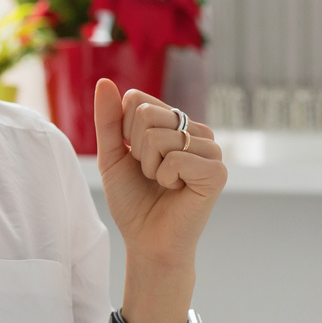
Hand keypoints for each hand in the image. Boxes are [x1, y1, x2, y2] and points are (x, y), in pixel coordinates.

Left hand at [91, 79, 226, 322]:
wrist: (147, 241)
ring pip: (158, 136)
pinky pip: (175, 158)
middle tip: (150, 174)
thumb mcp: (112, 156)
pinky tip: (176, 190)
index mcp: (175, 123)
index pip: (137, 99)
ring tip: (163, 183)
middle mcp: (196, 131)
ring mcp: (210, 149)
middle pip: (146, 114)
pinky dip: (164, 178)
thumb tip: (105, 81)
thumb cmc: (133, 201)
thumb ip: (109, 120)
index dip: (123, 130)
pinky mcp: (217, 171)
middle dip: (136, 149)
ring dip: (149, 166)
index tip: (134, 156)